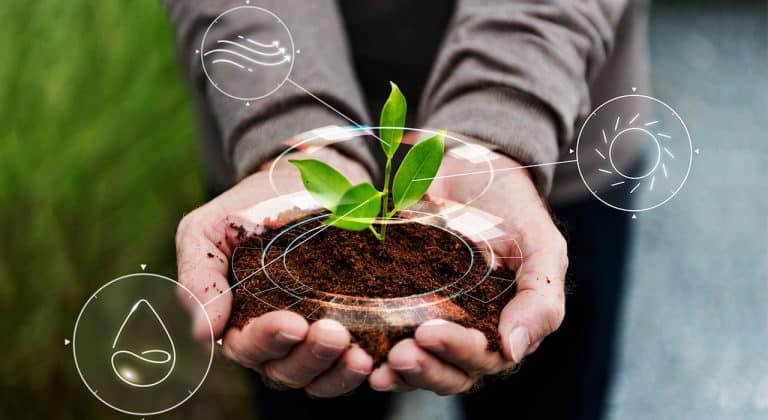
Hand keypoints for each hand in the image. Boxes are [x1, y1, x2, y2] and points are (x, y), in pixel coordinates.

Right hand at [176, 147, 374, 396]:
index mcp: (236, 322)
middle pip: (286, 370)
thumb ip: (199, 278)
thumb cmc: (248, 208)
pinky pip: (352, 365)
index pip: (247, 346)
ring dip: (338, 371)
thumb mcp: (208, 231)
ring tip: (360, 355)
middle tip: (333, 334)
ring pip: (320, 377)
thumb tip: (203, 333)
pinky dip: (363, 367)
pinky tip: (378, 357)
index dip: (268, 340)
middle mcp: (274, 342)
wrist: (302, 183)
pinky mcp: (348, 332)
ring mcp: (311, 341)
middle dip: (309, 357)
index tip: (292, 322)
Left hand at [369, 151, 567, 393]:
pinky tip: (358, 350)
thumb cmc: (515, 210)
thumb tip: (513, 350)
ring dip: (398, 370)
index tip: (430, 332)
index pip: (483, 358)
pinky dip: (374, 348)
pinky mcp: (402, 303)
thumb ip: (541, 298)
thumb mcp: (541, 247)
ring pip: (418, 363)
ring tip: (378, 364)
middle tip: (400, 353)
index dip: (457, 352)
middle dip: (424, 368)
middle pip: (448, 372)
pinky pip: (387, 335)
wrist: (476, 171)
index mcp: (504, 328)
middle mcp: (468, 334)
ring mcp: (434, 320)